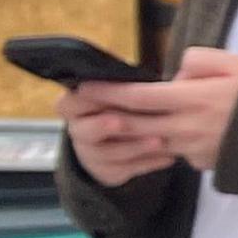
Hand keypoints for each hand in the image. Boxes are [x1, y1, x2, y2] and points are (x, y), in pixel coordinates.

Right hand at [58, 86, 178, 187]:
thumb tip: (169, 66)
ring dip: (133, 147)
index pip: (68, 103)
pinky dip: (147, 163)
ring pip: (106, 153)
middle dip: (102, 126)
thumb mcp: (129, 87)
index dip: (85, 100)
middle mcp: (80, 129)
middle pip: (83, 130)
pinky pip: (125, 170)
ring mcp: (91, 153)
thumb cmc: (131, 104)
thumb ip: (130, 80)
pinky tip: (169, 156)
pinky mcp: (107, 171)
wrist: (130, 137)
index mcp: (78, 105)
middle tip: (120, 122)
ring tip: (159, 141)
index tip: (104, 94)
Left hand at [85, 48, 237, 172]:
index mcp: (193, 99)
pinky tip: (181, 132)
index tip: (84, 86)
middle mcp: (187, 128)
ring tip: (115, 121)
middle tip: (81, 107)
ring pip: (152, 139)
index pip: (138, 96)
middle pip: (134, 123)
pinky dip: (172, 141)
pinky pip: (178, 151)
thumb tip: (175, 74)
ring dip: (131, 132)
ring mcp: (194, 150)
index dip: (107, 92)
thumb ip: (198, 61)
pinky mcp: (203, 164)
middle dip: (105, 114)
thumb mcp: (236, 62)